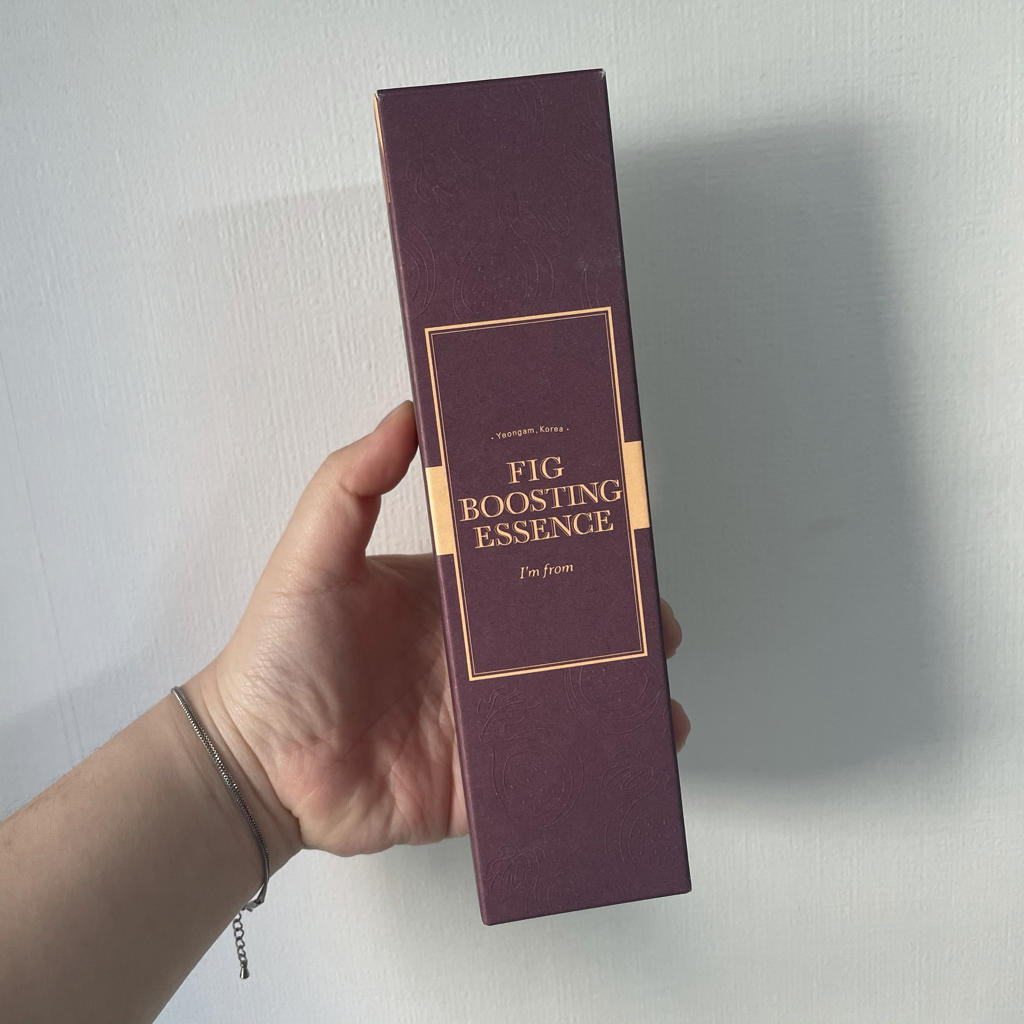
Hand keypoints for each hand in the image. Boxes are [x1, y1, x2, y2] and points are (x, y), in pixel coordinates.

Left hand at [185, 401, 689, 867]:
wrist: (254, 766)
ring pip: (571, 697)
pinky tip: (635, 751)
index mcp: (452, 595)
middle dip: (621, 626)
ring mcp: (484, 716)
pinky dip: (595, 759)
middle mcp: (478, 652)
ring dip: (621, 693)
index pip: (529, 563)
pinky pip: (549, 765)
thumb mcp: (313, 555)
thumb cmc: (279, 654)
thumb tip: (410, 410)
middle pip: (566, 633)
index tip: (624, 537)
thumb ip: (353, 481)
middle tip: (655, 625)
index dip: (578, 552)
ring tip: (659, 695)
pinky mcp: (483, 777)